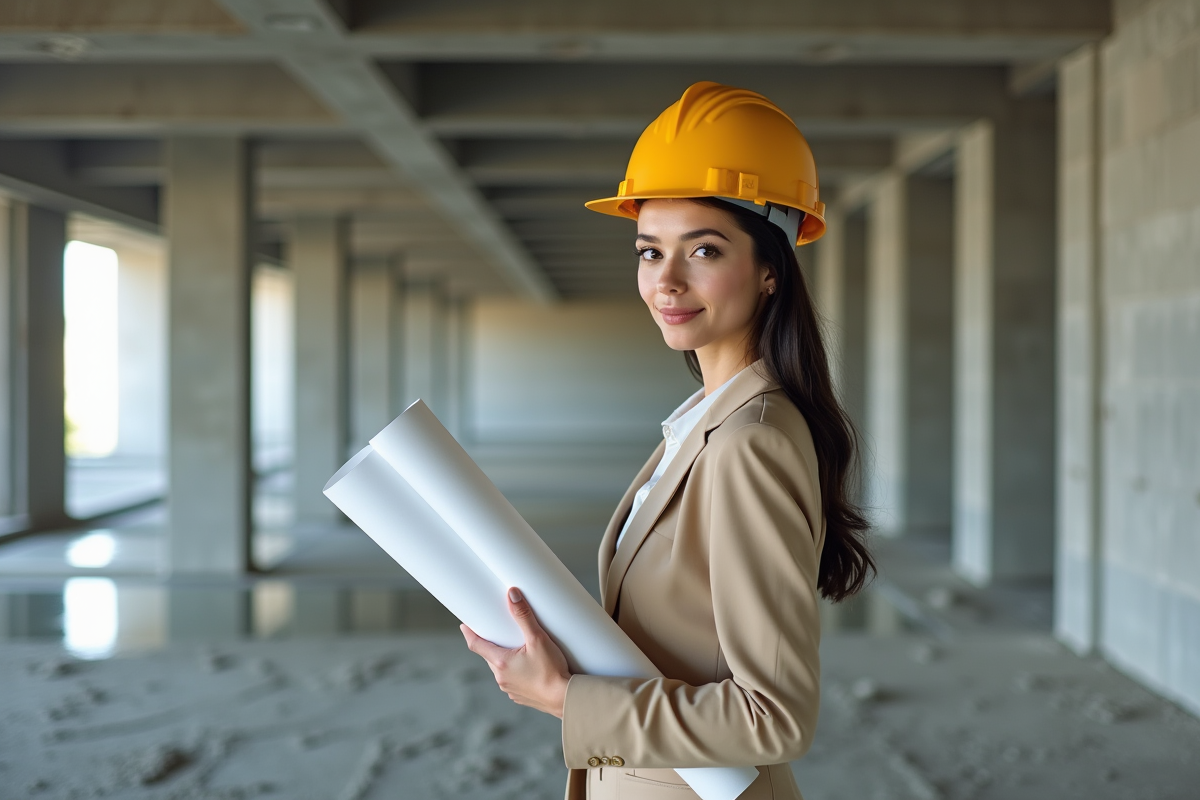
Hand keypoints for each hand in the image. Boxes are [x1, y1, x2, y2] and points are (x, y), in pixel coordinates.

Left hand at [461, 587, 571, 718]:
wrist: (565, 698)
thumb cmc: (552, 670)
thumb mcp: (538, 638)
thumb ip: (524, 616)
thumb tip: (512, 595)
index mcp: (501, 663)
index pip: (476, 645)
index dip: (469, 633)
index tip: (464, 625)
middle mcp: (501, 678)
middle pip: (489, 657)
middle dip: (491, 644)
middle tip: (497, 632)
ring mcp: (510, 689)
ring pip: (501, 669)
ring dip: (504, 659)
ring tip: (516, 649)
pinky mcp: (520, 696)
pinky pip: (512, 680)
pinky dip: (515, 671)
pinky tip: (528, 667)